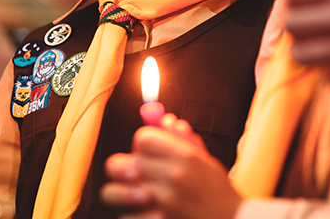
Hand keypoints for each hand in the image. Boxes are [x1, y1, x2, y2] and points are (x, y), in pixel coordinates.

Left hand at [101, 115, 240, 218]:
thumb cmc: (217, 191)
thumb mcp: (204, 159)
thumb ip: (182, 139)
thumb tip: (166, 120)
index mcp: (185, 157)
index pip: (142, 137)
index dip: (143, 143)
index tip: (150, 150)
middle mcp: (171, 177)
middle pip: (123, 161)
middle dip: (127, 165)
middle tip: (138, 172)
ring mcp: (162, 202)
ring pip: (113, 191)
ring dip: (122, 191)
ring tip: (136, 193)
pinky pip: (125, 216)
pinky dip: (132, 214)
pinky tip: (144, 211)